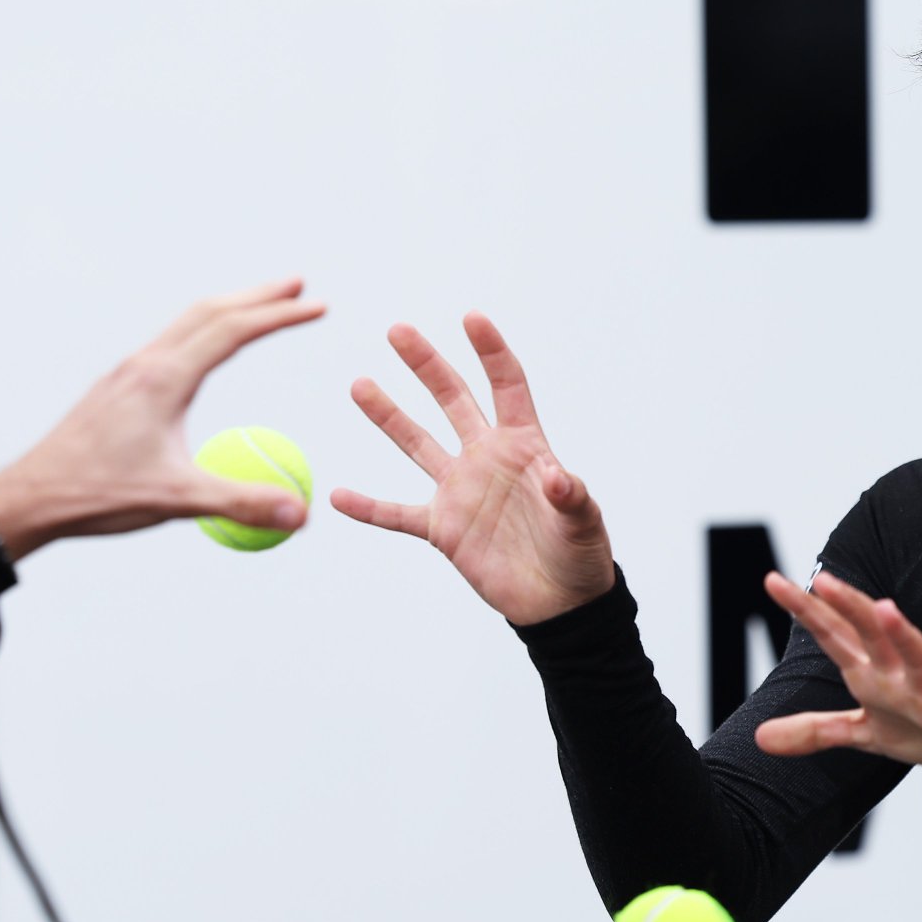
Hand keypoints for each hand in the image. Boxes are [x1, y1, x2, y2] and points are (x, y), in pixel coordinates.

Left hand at [0, 277, 325, 560]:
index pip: (233, 330)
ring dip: (229, 307)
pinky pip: (170, 341)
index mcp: (163, 379)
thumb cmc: (96, 494)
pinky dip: (202, 329)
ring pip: (186, 322)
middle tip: (300, 284)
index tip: (319, 306)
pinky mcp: (117, 387)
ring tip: (259, 305)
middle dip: (259, 295)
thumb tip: (300, 512)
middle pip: (211, 311)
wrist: (28, 496)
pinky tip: (204, 348)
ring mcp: (128, 373)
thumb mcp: (175, 500)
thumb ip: (240, 502)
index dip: (281, 315)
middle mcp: (145, 365)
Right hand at [331, 313, 613, 625]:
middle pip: (453, 399)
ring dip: (389, 416)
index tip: (471, 318)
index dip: (491, 352)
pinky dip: (369, 508)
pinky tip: (338, 496)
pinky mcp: (443, 528)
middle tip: (398, 330)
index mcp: (524, 445)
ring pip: (417, 444)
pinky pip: (397, 514)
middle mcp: (486, 458)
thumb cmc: (580, 554)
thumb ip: (570, 496)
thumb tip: (557, 477)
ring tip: (360, 384)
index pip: (507, 385)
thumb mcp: (584, 522)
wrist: (559, 603)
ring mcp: (461, 491)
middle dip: (427, 364)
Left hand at [754, 572, 921, 786]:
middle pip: (872, 635)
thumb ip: (815, 731)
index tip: (772, 580)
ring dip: (902, 636)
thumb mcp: (867, 734)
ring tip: (884, 608)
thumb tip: (759, 739)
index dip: (805, 610)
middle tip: (822, 579)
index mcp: (875, 675)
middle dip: (848, 607)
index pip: (835, 635)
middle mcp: (902, 676)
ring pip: (918, 659)